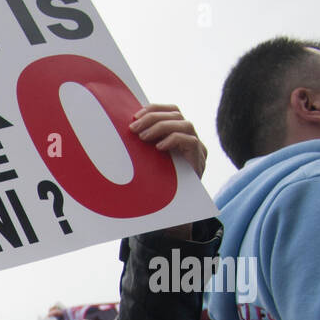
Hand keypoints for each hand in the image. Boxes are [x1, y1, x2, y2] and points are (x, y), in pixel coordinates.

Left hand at [131, 104, 207, 239]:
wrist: (174, 210)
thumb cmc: (157, 185)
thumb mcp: (147, 162)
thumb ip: (142, 147)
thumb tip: (120, 132)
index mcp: (178, 133)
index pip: (171, 111)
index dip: (155, 109)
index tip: (136, 115)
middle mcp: (190, 138)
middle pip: (177, 115)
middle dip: (154, 118)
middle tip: (134, 128)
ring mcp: (197, 149)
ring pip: (186, 124)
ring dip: (162, 127)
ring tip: (143, 137)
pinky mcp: (199, 161)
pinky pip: (191, 142)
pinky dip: (174, 140)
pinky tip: (158, 148)